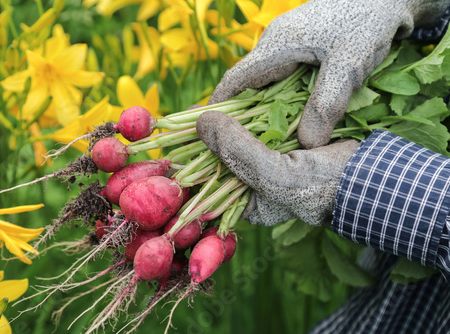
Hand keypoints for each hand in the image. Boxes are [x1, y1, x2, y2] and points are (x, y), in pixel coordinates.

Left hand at [196, 110, 359, 225]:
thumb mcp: (273, 174)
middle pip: (222, 159)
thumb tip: (201, 122)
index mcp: (249, 203)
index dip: (191, 163)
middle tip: (191, 117)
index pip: (210, 185)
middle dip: (208, 139)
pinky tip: (236, 103)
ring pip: (238, 140)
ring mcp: (268, 164)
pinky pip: (256, 128)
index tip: (174, 141)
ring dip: (227, 123)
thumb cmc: (320, 185)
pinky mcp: (280, 144)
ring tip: (207, 108)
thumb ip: (237, 151)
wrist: (368, 172)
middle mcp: (255, 186)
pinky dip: (248, 115)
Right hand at [209, 0, 449, 147]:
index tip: (209, 133)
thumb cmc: (366, 21)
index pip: (234, 80)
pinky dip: (285, 101)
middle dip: (243, 117)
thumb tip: (308, 145)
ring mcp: (289, 46)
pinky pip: (285, 79)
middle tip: (244, 149)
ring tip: (268, 142)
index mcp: (275, 46)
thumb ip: (326, 104)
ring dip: (267, 111)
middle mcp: (275, 46)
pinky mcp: (304, 48)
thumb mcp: (348, 64)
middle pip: (248, 86)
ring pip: (268, 84)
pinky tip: (296, 119)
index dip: (220, 107)